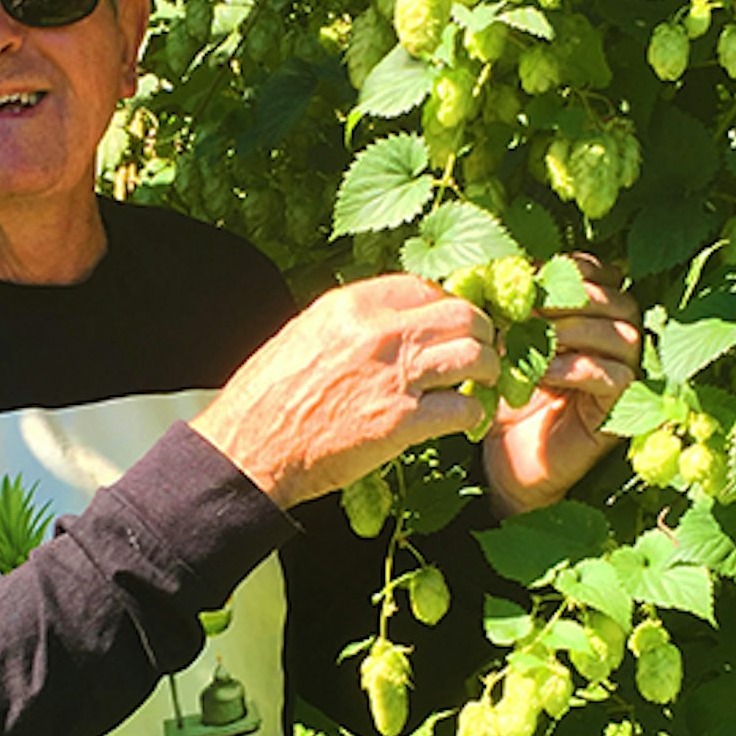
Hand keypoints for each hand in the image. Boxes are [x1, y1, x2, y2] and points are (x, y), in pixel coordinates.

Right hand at [192, 274, 498, 508]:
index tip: (449, 325)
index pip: (423, 287)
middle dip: (479, 334)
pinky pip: (463, 409)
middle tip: (478, 353)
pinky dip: (471, 417)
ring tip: (479, 386)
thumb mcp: (303, 336)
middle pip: (462, 315)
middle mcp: (377, 332)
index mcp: (350, 306)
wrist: (249, 448)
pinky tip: (462, 423)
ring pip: (475, 356)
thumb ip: (350, 323)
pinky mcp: (401, 422)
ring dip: (486, 372)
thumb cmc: (268, 397)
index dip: (444, 305)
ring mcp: (393, 376)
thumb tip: (386, 319)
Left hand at [483, 255, 640, 517]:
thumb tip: (489, 268)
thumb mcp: (501, 343)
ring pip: (620, 334)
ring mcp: (625, 373)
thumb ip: (507, 307)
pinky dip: (575, 368)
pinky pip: (612, 376)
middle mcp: (618, 338)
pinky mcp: (621, 408)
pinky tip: (541, 371)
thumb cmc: (502, 394)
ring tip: (531, 338)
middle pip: (614, 300)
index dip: (566, 270)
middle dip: (568, 298)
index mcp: (593, 313)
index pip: (597, 273)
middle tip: (526, 307)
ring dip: (571, 330)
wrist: (507, 458)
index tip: (525, 275)